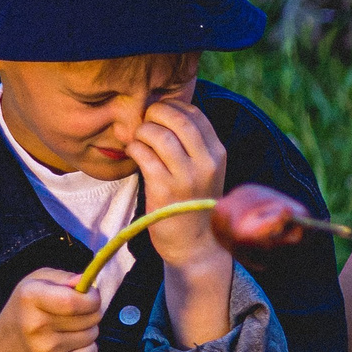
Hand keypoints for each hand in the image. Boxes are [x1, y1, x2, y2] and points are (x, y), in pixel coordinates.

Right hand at [0, 268, 102, 351]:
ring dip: (87, 330)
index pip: (75, 300)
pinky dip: (86, 349)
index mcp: (30, 298)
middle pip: (91, 317)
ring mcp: (45, 351)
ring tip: (65, 330)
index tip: (89, 297)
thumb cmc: (26, 310)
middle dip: (91, 313)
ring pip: (93, 335)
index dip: (92, 298)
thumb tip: (86, 282)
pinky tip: (67, 346)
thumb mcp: (36, 282)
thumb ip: (63, 277)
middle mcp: (35, 326)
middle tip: (72, 314)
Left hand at [126, 97, 228, 267]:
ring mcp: (186, 176)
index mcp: (218, 154)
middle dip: (154, 114)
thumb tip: (160, 110)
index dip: (171, 106)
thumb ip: (192, 144)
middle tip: (144, 124)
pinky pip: (144, 154)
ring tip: (138, 141)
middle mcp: (206, 163)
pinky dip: (134, 148)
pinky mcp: (164, 189)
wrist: (195, 244)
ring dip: (141, 132)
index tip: (158, 115)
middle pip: (177, 118)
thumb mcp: (205, 170)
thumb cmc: (193, 202)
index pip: (195, 113)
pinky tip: (133, 153)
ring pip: (159, 134)